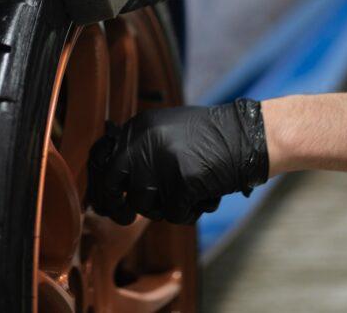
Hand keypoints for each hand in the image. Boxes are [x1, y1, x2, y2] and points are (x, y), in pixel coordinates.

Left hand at [87, 101, 268, 224]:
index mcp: (137, 128)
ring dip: (165, 208)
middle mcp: (143, 143)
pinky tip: (205, 196)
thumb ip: (139, 150)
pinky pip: (175, 214)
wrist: (246, 135)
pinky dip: (190, 212)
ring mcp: (162, 162)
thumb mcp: (164, 130)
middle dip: (117, 209)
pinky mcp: (182, 181)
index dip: (100, 186)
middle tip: (125, 217)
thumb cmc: (208, 137)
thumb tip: (112, 182)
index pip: (101, 161)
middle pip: (113, 188)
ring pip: (146, 206)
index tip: (103, 203)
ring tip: (187, 192)